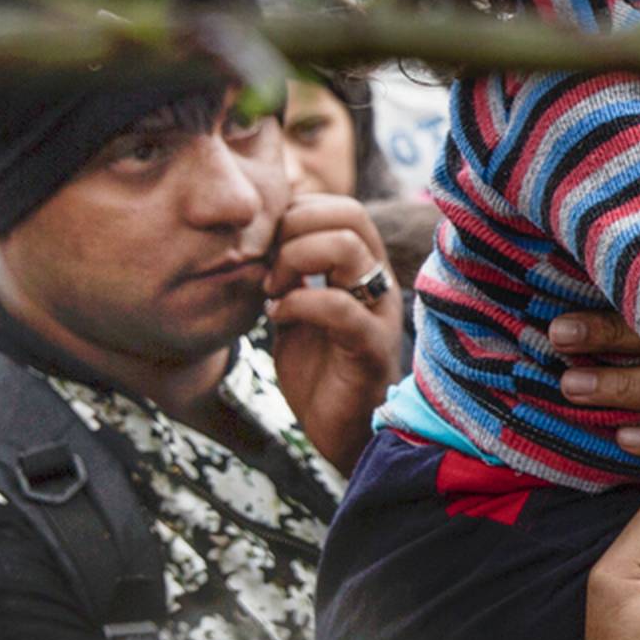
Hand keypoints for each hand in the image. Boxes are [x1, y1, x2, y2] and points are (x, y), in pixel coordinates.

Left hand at [266, 193, 404, 472]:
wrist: (340, 432)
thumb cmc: (318, 371)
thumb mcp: (297, 309)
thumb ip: (290, 274)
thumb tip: (260, 234)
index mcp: (365, 267)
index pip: (341, 207)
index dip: (296, 214)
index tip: (266, 249)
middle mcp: (379, 280)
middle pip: (348, 213)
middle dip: (293, 229)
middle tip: (266, 267)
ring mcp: (379, 311)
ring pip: (347, 248)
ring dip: (294, 260)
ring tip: (272, 291)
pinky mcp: (370, 348)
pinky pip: (338, 307)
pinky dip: (298, 305)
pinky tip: (276, 319)